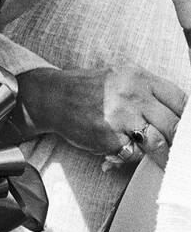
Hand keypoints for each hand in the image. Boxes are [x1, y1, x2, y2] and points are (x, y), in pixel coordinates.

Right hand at [21, 64, 185, 167]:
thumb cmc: (91, 89)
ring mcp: (120, 116)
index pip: (180, 100)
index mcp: (138, 76)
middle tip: (177, 150)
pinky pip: (132, 154)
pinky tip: (120, 148)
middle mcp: (131, 94)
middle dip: (178, 141)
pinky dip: (130, 155)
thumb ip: (149, 92)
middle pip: (173, 124)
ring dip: (158, 152)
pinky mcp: (108, 137)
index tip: (188, 132)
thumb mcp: (122, 78)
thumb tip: (181, 114)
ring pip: (157, 142)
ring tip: (153, 153)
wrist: (54, 96)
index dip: (189, 119)